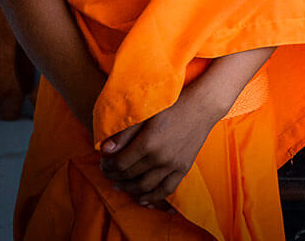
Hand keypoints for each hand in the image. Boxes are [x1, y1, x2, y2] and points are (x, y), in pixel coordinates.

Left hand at [98, 88, 220, 206]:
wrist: (202, 106)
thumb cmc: (172, 106)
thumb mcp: (145, 114)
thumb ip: (124, 133)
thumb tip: (105, 150)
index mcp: (148, 142)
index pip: (119, 163)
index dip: (107, 165)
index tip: (103, 162)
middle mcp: (160, 157)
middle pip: (129, 176)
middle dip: (114, 176)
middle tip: (108, 172)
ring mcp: (173, 165)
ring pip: (144, 186)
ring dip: (128, 188)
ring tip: (120, 184)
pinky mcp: (183, 168)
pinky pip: (166, 190)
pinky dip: (152, 197)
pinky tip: (142, 198)